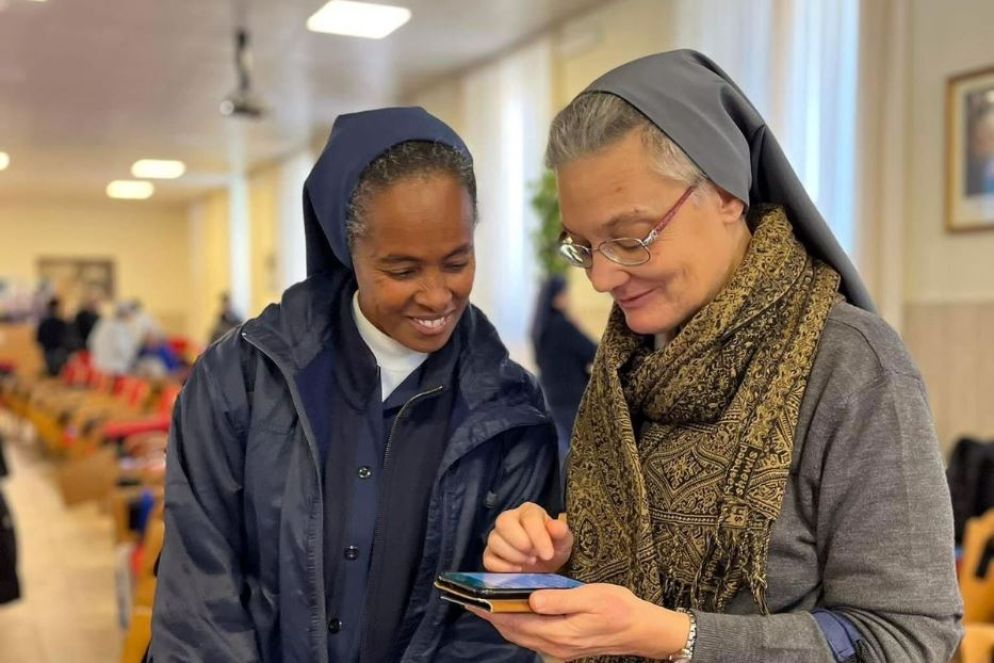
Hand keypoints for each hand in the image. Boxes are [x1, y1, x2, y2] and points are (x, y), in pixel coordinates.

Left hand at [467, 583, 689, 660]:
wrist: (642, 630)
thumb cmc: (619, 608)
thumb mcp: (591, 597)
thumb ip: (559, 599)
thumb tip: (531, 599)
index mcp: (560, 632)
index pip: (517, 623)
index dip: (493, 612)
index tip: (473, 600)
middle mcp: (555, 646)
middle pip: (515, 633)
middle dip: (492, 618)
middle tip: (472, 601)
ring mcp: (560, 649)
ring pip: (523, 637)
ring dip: (504, 623)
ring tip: (488, 606)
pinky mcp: (565, 648)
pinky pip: (534, 638)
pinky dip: (519, 627)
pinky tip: (516, 614)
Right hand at [484, 503, 572, 572]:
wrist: (546, 564)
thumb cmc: (554, 546)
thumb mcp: (563, 540)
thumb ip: (561, 532)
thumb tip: (554, 527)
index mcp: (528, 511)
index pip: (528, 517)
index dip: (538, 536)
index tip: (548, 554)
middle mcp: (509, 519)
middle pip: (503, 522)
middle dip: (520, 542)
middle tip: (534, 556)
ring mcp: (497, 537)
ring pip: (494, 541)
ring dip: (513, 556)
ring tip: (529, 562)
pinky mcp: (490, 554)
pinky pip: (488, 559)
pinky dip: (502, 567)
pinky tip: (518, 571)